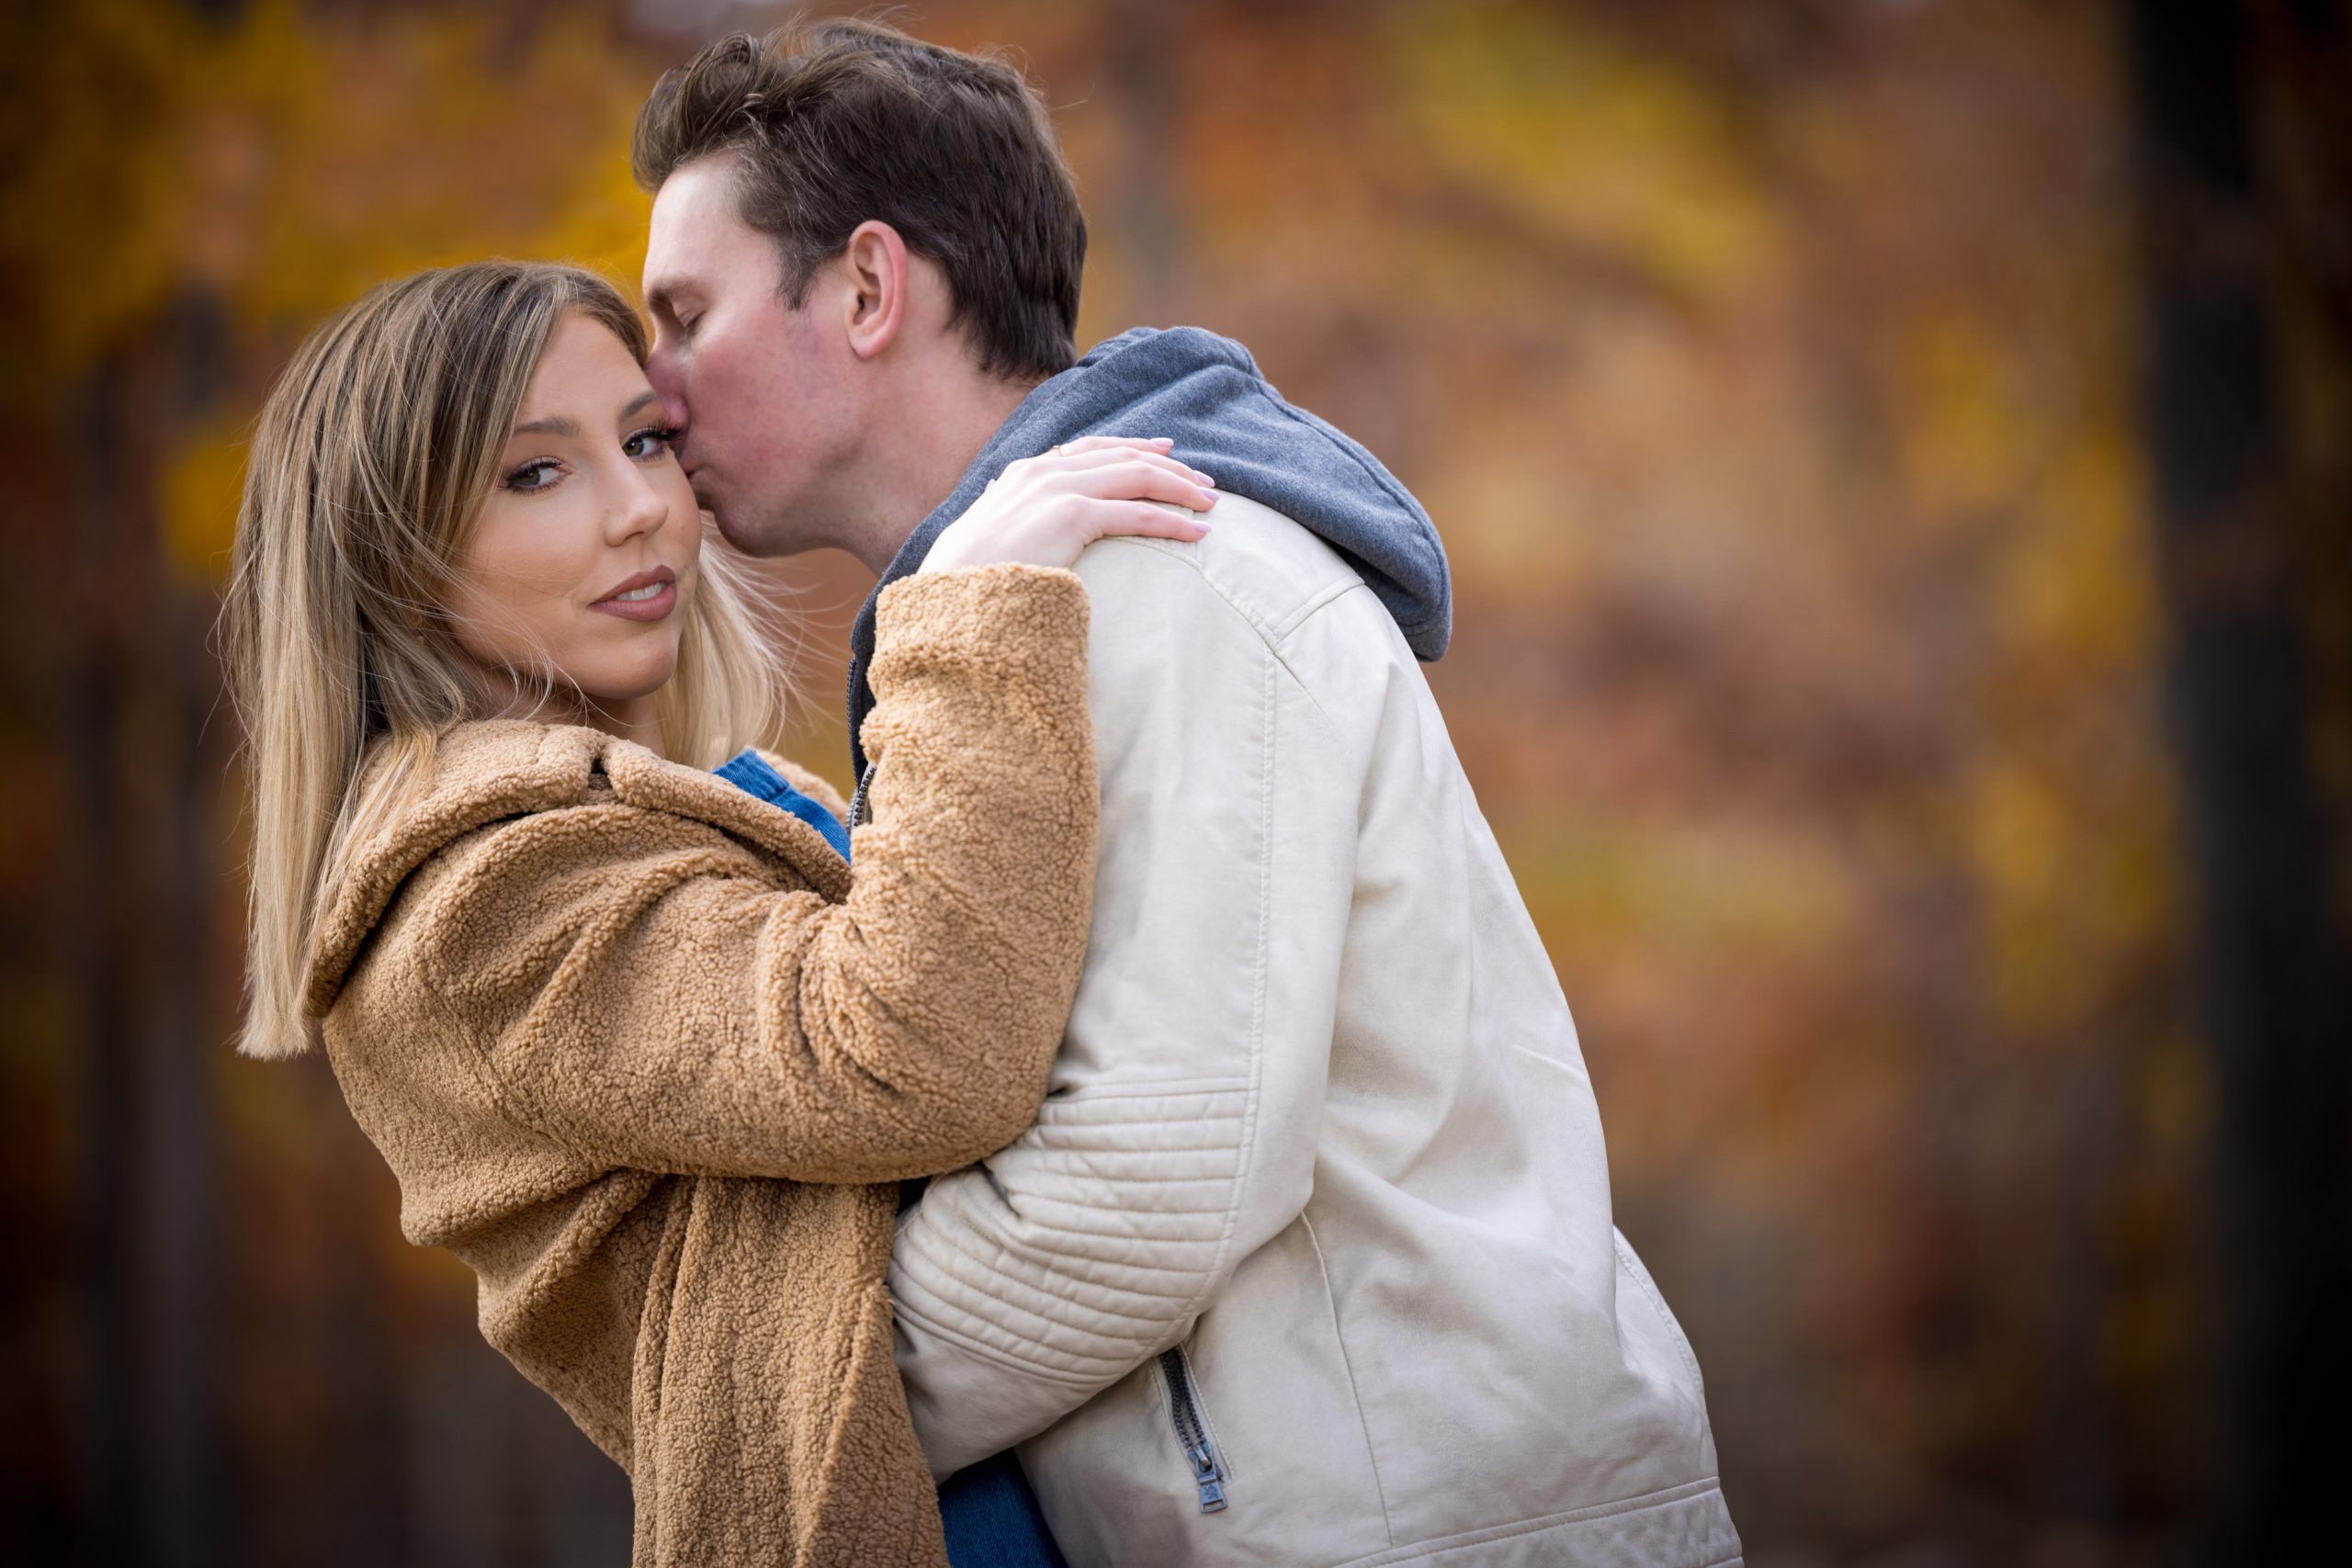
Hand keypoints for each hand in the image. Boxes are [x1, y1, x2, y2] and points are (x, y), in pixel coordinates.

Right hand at [920, 437, 1217, 572]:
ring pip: (1138, 477)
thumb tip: (997, 491)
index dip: (1135, 446)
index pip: (1092, 446)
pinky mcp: (1073, 516)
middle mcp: (1044, 471)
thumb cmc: (966, 578)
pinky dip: (1173, 521)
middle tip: (1205, 482)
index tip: (1167, 450)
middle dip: (1170, 466)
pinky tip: (1198, 533)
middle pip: (1123, 456)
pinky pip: (1137, 513)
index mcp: (1025, 471)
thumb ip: (999, 507)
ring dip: (1181, 488)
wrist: (952, 595)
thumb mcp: (981, 531)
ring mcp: (1058, 489)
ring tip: (1211, 505)